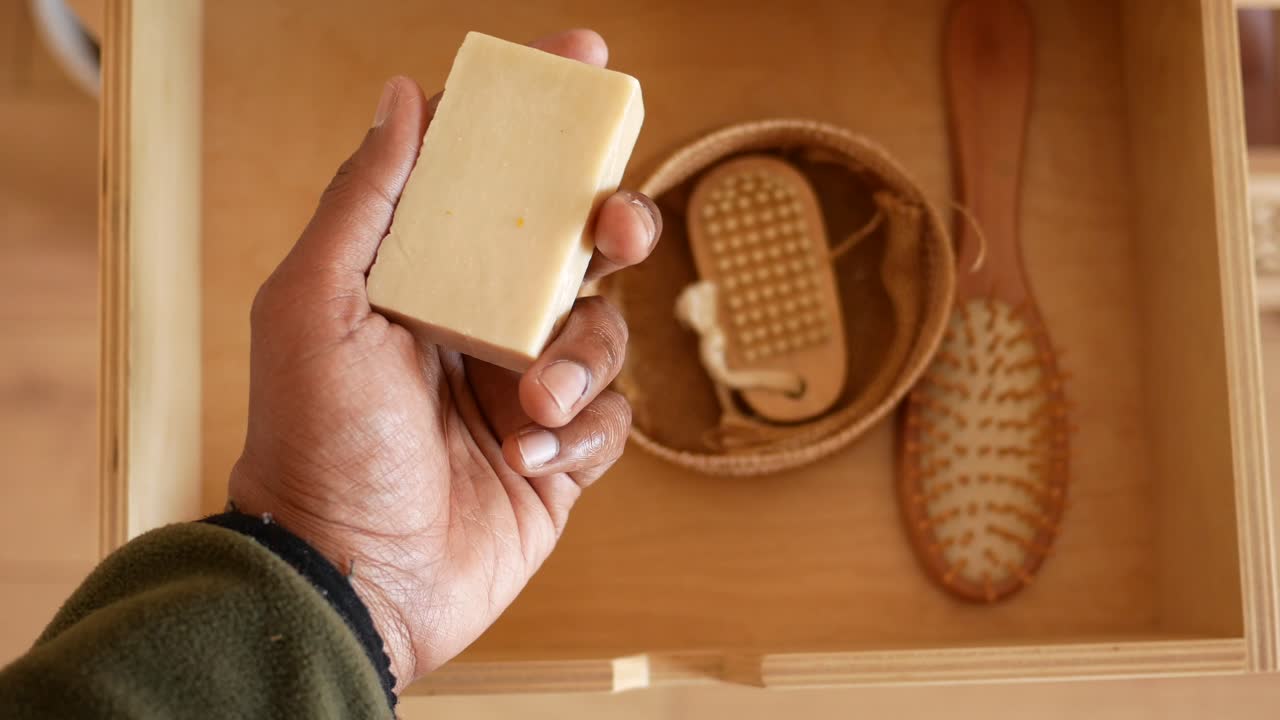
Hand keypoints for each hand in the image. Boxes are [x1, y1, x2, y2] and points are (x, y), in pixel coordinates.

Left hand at [226, 29, 660, 691]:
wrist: (350, 579)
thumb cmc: (315, 443)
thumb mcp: (313, 306)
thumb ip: (364, 199)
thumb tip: (402, 96)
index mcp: (425, 278)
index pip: (491, 178)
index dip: (539, 119)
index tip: (582, 62)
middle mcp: (481, 323)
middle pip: (577, 245)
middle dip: (612, 225)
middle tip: (614, 229)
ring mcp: (524, 390)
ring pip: (605, 333)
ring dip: (579, 363)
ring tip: (529, 406)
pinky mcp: (561, 455)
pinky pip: (613, 421)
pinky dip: (580, 433)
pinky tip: (528, 456)